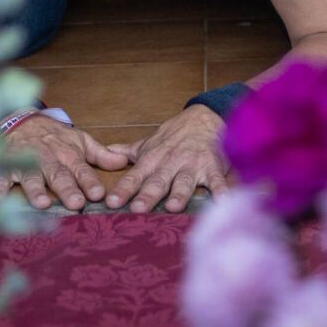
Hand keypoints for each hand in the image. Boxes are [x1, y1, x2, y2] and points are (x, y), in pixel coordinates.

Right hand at [0, 114, 128, 211]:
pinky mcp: (4, 163)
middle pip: (58, 174)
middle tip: (75, 203)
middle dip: (66, 189)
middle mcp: (47, 158)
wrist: (20, 119)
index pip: (81, 169)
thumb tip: (124, 162)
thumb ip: (100, 155)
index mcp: (67, 154)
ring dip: (35, 189)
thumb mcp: (79, 140)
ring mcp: (25, 161)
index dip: (89, 181)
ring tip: (42, 203)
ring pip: (31, 175)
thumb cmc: (53, 135)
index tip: (98, 194)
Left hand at [104, 106, 229, 213]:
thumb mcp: (149, 143)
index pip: (135, 176)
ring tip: (172, 206)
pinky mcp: (213, 167)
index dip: (124, 189)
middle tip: (137, 209)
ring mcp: (193, 165)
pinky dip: (221, 191)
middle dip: (148, 195)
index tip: (112, 202)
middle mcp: (171, 163)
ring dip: (179, 194)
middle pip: (158, 181)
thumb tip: (104, 154)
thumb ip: (127, 152)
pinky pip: (217, 181)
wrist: (205, 118)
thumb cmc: (176, 135)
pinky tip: (222, 203)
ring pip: (184, 181)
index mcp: (153, 159)